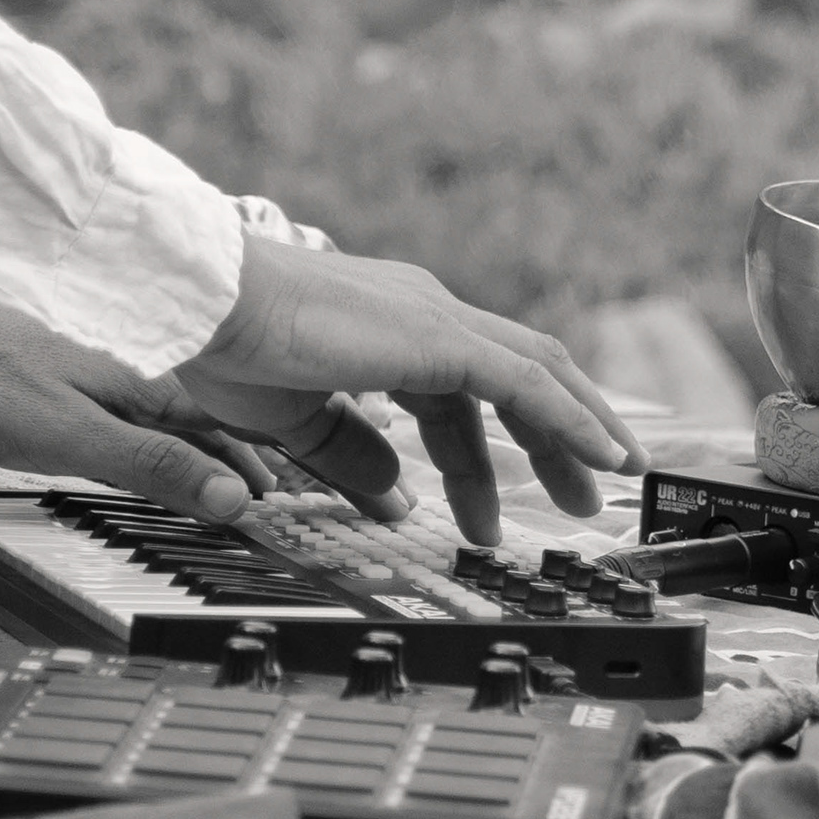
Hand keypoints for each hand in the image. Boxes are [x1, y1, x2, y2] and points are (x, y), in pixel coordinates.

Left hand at [0, 306, 279, 523]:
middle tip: (268, 490)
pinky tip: (150, 440)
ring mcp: (97, 371)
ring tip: (224, 470)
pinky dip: (157, 432)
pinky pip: (132, 408)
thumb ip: (154, 465)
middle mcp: (133, 371)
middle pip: (201, 417)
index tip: (280, 494)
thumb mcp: (76, 436)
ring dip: (199, 442)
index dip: (253, 461)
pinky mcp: (65, 377)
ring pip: (168, 411)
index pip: (221, 428)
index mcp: (147, 384)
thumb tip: (233, 496)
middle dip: (237, 451)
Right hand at [183, 234, 641, 544]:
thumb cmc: (230, 350)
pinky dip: (572, 418)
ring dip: (581, 427)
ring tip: (611, 479)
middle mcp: (425, 314)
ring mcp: (437, 319)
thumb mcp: (300, 421)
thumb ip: (351, 456)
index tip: (490, 509)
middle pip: (516, 378)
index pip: (458, 395)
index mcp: (389, 329)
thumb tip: (394, 497)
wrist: (206, 308)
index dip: (480, 456)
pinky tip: (601, 454)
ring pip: (539, 372)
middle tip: (580, 497)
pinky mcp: (442, 338)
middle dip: (552, 440)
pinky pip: (528, 383)